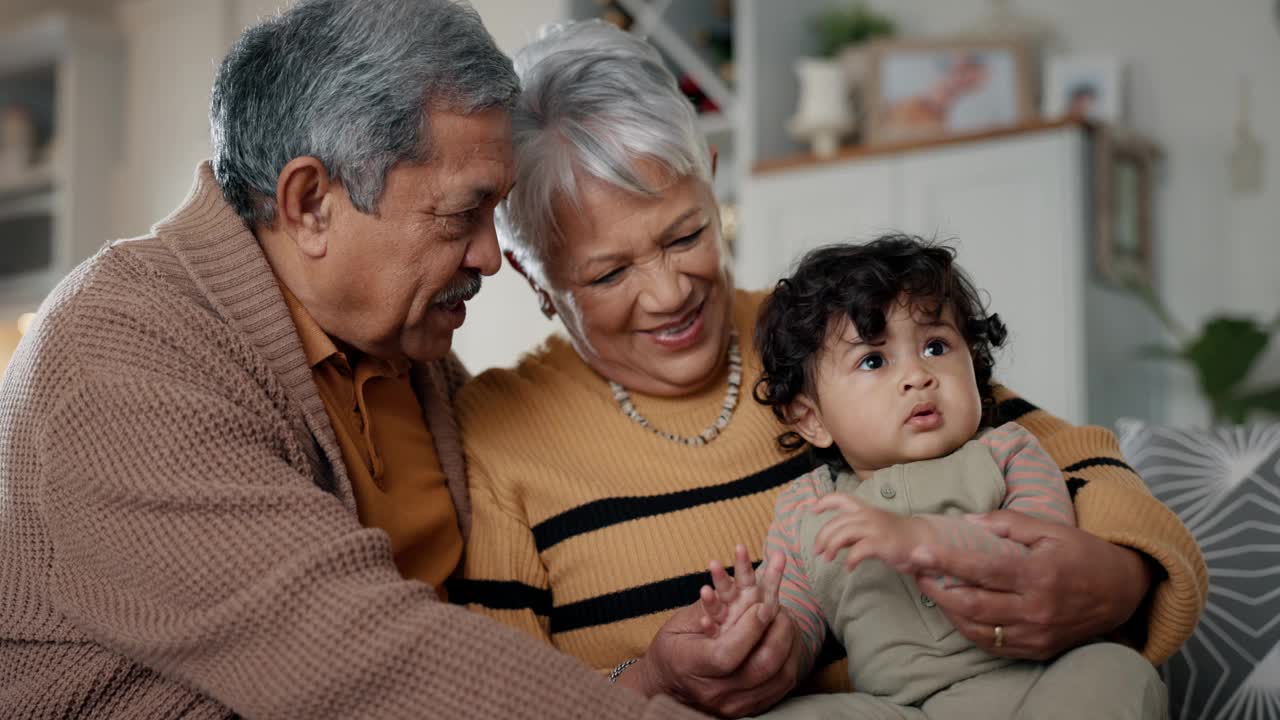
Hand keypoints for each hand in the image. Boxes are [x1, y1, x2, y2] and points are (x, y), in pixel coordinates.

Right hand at [620, 546, 801, 717]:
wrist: (666, 686)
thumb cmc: (671, 648)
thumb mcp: (679, 623)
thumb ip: (708, 608)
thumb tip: (738, 581)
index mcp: (690, 666)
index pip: (726, 654)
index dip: (749, 629)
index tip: (762, 606)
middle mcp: (714, 691)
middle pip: (760, 667)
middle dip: (778, 633)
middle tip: (781, 609)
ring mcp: (733, 704)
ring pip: (777, 678)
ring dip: (789, 644)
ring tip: (787, 620)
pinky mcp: (748, 708)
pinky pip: (781, 687)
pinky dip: (789, 659)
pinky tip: (788, 640)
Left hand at [811, 493, 934, 572]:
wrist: (922, 541)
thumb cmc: (894, 536)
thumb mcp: (870, 530)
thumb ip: (851, 533)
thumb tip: (832, 542)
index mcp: (865, 509)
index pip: (841, 498)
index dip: (825, 502)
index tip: (813, 510)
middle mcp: (868, 515)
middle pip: (837, 522)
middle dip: (823, 536)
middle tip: (817, 551)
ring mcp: (876, 528)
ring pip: (845, 533)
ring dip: (831, 546)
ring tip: (827, 558)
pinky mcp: (882, 543)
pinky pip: (859, 550)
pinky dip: (850, 559)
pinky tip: (848, 568)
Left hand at [911, 509, 1152, 659]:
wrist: (1124, 592)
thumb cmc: (1085, 554)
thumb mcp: (1052, 529)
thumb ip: (1009, 523)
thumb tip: (969, 520)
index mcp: (1039, 574)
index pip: (982, 569)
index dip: (946, 562)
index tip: (918, 552)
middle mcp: (1036, 609)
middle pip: (973, 605)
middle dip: (938, 589)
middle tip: (917, 571)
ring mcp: (1037, 634)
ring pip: (978, 629)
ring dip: (948, 611)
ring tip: (932, 589)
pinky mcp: (1038, 649)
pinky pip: (993, 645)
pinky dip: (969, 629)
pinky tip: (956, 611)